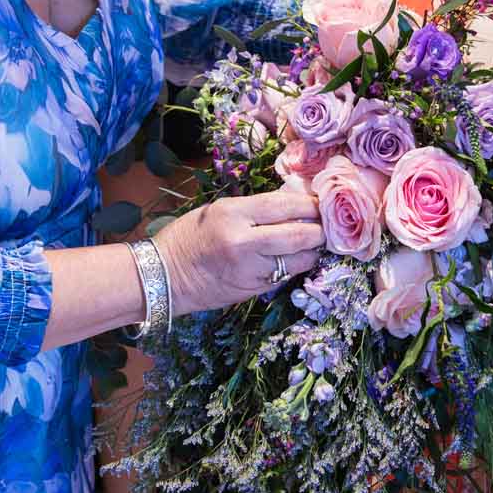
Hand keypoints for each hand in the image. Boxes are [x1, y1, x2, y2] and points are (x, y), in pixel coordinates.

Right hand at [153, 190, 323, 315]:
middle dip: (319, 230)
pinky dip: (295, 266)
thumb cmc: (188, 237)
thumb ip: (253, 209)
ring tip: (317, 243)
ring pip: (298, 259)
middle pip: (298, 234)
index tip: (321, 203)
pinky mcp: (252, 289)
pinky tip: (296, 259)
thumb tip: (292, 203)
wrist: (164, 276)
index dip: (308, 204)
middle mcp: (243, 241)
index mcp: (232, 214)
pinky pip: (284, 275)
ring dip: (312, 251)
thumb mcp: (218, 211)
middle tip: (328, 226)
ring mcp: (250, 268)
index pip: (283, 205)